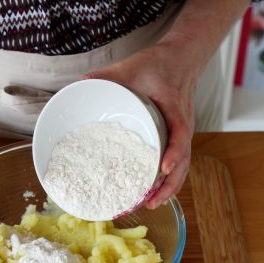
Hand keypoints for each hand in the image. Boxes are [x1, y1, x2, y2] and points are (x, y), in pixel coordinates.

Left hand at [84, 35, 207, 208]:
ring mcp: (182, 133)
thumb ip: (107, 75)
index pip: (180, 134)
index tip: (163, 169)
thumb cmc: (159, 63)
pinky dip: (168, 178)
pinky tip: (153, 191)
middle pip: (183, 161)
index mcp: (175, 109)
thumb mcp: (132, 66)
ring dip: (168, 187)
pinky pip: (177, 161)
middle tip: (150, 202)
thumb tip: (80, 82)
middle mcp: (183, 125)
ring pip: (181, 166)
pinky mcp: (176, 136)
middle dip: (169, 185)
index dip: (174, 153)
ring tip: (150, 204)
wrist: (181, 58)